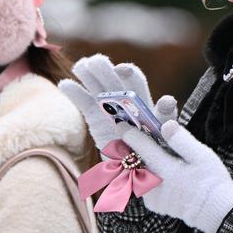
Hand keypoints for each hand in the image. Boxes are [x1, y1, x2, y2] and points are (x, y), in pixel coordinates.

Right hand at [57, 54, 177, 150]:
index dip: (131, 75)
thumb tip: (167, 100)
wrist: (139, 170)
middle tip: (97, 62)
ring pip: (98, 86)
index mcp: (145, 103)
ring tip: (81, 66)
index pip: (138, 83)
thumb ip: (166, 121)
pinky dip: (74, 92)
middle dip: (106, 70)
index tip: (123, 70)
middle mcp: (127, 101)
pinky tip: (64, 84)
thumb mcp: (166, 141)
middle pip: (115, 80)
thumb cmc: (157, 155)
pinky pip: (84, 101)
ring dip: (89, 74)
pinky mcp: (95, 115)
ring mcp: (110, 106)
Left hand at [120, 120, 232, 232]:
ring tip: (143, 154)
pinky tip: (158, 172)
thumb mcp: (202, 156)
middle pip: (134, 160)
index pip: (142, 147)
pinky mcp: (153, 204)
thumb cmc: (212, 181)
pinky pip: (143, 185)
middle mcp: (155, 184)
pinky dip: (146, 176)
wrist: (214, 212)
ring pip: (137, 173)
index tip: (121, 124)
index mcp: (167, 169)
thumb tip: (166, 124)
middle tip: (128, 137)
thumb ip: (182, 140)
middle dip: (130, 148)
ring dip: (139, 162)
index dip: (129, 133)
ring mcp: (152, 196)